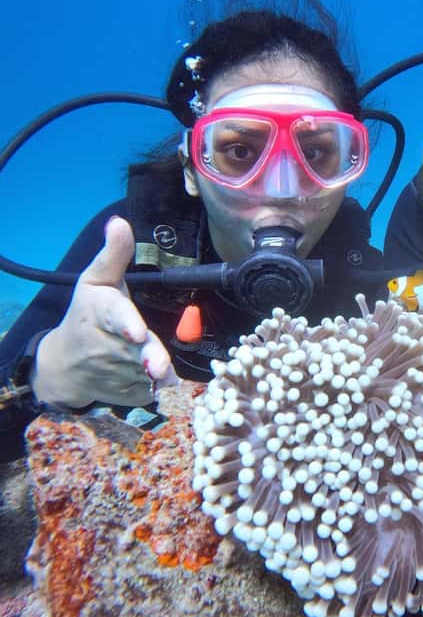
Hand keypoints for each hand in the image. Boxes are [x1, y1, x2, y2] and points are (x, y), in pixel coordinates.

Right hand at [31, 217, 177, 408]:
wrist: (64, 365)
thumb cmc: (86, 315)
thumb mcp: (95, 281)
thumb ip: (114, 255)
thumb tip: (120, 222)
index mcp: (101, 312)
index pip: (114, 316)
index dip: (125, 323)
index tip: (135, 331)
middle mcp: (106, 345)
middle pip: (134, 350)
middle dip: (149, 357)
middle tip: (159, 366)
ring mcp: (115, 373)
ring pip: (145, 373)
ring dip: (157, 372)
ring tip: (163, 371)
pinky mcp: (127, 394)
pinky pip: (150, 391)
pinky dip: (158, 387)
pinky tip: (159, 380)